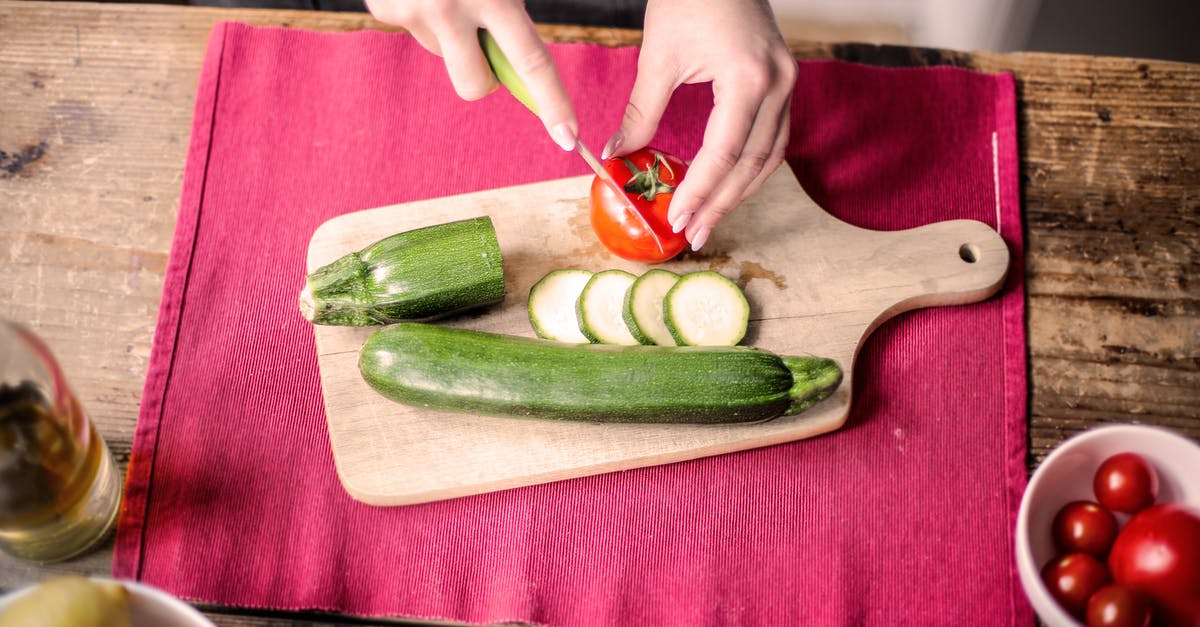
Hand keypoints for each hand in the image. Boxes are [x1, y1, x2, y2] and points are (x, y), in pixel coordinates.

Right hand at [365, 0, 579, 149]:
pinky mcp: (381, 9)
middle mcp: (448, 9)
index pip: (531, 62)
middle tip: (485, 38)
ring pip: (442, 53)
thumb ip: (507, 10)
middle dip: (485, 76)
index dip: (552, 102)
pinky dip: (422, 12)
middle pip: (476, 86)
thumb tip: (518, 66)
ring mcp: (410, 12)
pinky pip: (414, 28)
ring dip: (450, 32)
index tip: (568, 137)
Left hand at [602, 0, 796, 249]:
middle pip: (753, 164)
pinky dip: (751, 167)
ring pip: (770, 156)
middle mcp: (778, 85)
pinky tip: (728, 186)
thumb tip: (617, 157)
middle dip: (721, 203)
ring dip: (739, 192)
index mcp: (748, 79)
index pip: (724, 153)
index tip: (677, 220)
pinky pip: (773, 138)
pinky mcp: (784, 83)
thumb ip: (641, 113)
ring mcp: (788, 84)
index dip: (700, 192)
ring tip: (709, 219)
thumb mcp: (658, 57)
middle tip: (693, 234)